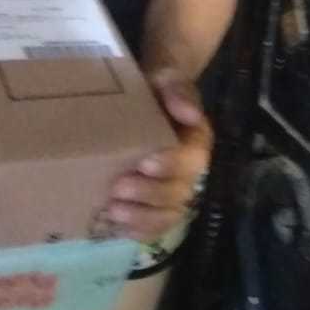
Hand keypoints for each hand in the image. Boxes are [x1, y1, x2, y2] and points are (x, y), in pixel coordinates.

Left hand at [107, 67, 212, 242]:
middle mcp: (190, 171)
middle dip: (150, 194)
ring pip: (168, 214)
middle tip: (118, 187)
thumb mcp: (166, 78)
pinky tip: (115, 228)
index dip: (172, 164)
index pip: (192, 158)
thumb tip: (190, 113)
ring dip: (142, 217)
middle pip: (179, 192)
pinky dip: (138, 231)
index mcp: (197, 141)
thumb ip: (177, 90)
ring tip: (113, 211)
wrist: (144, 99)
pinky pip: (155, 227)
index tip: (145, 163)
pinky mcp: (156, 205)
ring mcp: (174, 191)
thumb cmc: (155, 88)